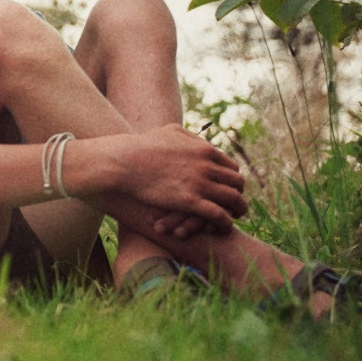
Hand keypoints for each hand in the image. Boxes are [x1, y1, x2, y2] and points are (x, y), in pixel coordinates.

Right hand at [99, 124, 246, 235]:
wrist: (123, 162)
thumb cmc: (141, 147)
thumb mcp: (169, 132)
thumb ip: (190, 137)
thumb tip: (200, 141)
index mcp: (204, 149)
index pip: (232, 168)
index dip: (231, 181)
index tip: (226, 190)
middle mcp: (207, 165)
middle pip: (238, 183)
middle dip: (237, 195)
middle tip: (232, 206)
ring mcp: (199, 183)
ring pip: (234, 200)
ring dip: (237, 211)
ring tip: (232, 219)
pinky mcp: (189, 201)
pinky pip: (219, 215)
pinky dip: (225, 223)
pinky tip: (221, 228)